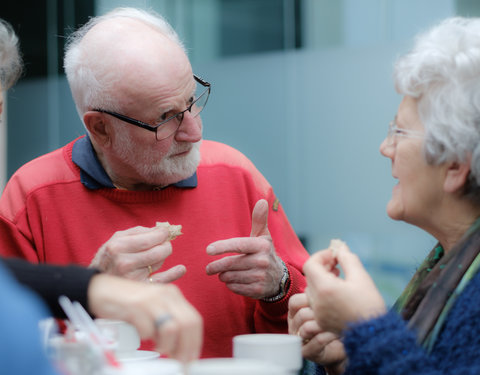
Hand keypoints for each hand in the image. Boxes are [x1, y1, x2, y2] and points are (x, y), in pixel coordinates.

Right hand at [87, 273, 202, 361]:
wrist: (99, 289)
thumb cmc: (126, 302)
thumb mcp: (153, 308)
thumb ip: (167, 321)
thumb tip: (179, 346)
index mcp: (173, 295)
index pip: (194, 320)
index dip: (195, 342)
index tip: (190, 357)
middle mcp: (165, 294)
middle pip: (187, 324)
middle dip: (184, 348)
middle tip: (177, 360)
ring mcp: (151, 299)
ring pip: (172, 328)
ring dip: (167, 345)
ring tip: (159, 348)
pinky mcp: (135, 306)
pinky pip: (148, 329)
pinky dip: (146, 338)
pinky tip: (141, 337)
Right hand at [90, 225, 185, 282]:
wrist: (96, 282)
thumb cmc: (109, 257)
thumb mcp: (117, 239)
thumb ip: (138, 232)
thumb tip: (162, 230)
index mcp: (118, 247)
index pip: (150, 239)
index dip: (162, 234)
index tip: (165, 233)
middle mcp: (124, 263)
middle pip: (159, 251)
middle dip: (165, 246)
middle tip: (164, 244)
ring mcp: (132, 278)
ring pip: (160, 263)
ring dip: (161, 258)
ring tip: (151, 257)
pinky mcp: (139, 288)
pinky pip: (162, 280)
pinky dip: (174, 274)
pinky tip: (180, 268)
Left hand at [205, 199, 284, 298]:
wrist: (279, 278)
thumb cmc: (265, 252)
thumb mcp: (263, 236)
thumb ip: (259, 219)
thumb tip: (262, 201)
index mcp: (262, 245)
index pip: (238, 245)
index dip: (222, 247)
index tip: (208, 250)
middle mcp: (263, 261)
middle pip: (231, 264)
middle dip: (216, 266)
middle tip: (208, 268)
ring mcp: (261, 277)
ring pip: (231, 277)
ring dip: (223, 276)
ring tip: (223, 273)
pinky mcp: (258, 290)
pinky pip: (235, 288)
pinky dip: (230, 285)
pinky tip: (233, 281)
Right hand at [288, 293, 345, 369]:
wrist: (345, 347)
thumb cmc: (336, 323)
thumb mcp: (327, 304)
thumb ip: (324, 289)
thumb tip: (335, 270)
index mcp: (296, 312)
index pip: (295, 302)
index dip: (310, 299)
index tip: (327, 300)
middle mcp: (295, 326)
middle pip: (301, 314)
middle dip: (319, 313)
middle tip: (333, 313)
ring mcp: (299, 340)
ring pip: (307, 327)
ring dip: (324, 324)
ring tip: (337, 324)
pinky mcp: (308, 353)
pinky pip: (317, 340)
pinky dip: (329, 335)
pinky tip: (337, 333)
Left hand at [304, 242, 385, 334]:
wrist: (374, 335)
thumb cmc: (369, 305)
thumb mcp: (361, 277)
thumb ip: (347, 259)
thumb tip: (339, 247)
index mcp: (324, 288)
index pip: (310, 264)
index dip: (321, 256)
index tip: (334, 255)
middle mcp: (316, 301)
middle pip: (310, 275)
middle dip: (322, 266)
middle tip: (337, 264)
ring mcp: (316, 313)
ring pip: (311, 288)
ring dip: (321, 279)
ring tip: (338, 277)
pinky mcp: (320, 321)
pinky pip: (314, 301)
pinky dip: (321, 292)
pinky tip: (336, 291)